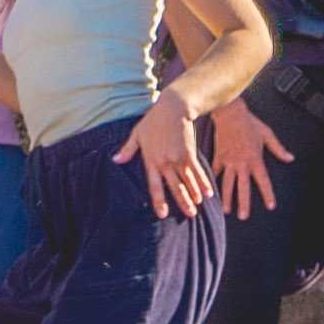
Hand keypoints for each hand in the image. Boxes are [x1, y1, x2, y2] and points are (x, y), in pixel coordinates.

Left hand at [125, 91, 213, 217]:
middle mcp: (166, 162)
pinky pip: (198, 171)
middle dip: (183, 202)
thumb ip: (128, 149)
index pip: (155, 186)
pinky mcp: (190, 153)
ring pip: (188, 182)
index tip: (163, 214)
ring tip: (198, 207)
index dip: (159, 201)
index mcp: (151, 160)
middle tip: (189, 215)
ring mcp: (179, 158)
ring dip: (194, 195)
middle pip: (175, 187)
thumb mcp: (137, 134)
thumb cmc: (153, 120)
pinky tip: (208, 193)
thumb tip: (115, 160)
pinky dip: (204, 183)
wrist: (174, 108)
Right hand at [204, 102, 282, 217]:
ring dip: (227, 198)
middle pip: (243, 186)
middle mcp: (241, 163)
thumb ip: (278, 148)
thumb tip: (290, 158)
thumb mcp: (267, 134)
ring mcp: (228, 161)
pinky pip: (215, 172)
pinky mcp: (218, 157)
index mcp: (255, 159)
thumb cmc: (250, 123)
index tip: (270, 206)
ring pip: (227, 183)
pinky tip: (211, 193)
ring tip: (227, 210)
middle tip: (244, 216)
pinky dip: (213, 182)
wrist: (230, 113)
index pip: (263, 180)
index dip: (267, 194)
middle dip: (243, 202)